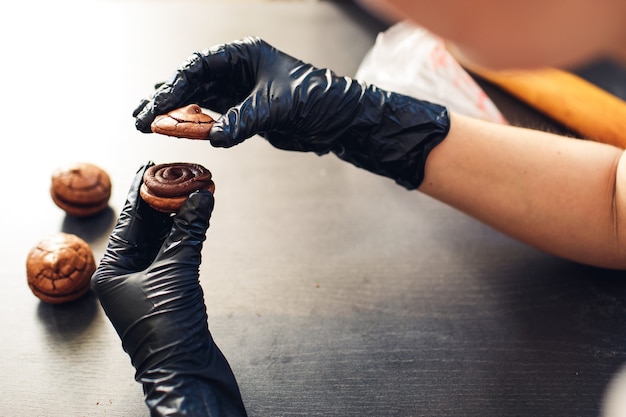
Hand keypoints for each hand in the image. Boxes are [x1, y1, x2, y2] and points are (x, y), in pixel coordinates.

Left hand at [91, 162, 246, 416]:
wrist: (185, 369)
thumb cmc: (168, 328)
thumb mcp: (177, 271)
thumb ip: (188, 231)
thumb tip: (200, 196)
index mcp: (112, 270)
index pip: (128, 220)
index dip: (141, 190)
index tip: (151, 166)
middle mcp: (126, 273)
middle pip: (145, 226)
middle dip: (163, 201)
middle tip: (180, 175)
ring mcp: (147, 282)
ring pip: (163, 239)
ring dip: (179, 216)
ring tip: (193, 191)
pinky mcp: (169, 290)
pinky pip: (176, 252)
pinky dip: (187, 234)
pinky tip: (198, 217)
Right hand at [133, 37, 449, 188]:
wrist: (341, 119)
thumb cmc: (319, 98)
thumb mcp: (281, 105)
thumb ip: (246, 119)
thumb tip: (215, 137)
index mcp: (244, 54)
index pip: (199, 65)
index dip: (175, 85)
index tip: (156, 104)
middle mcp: (237, 70)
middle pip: (191, 82)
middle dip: (165, 99)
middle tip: (139, 116)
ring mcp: (238, 92)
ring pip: (197, 101)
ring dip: (174, 113)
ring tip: (146, 123)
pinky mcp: (244, 114)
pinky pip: (211, 118)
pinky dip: (193, 126)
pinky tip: (174, 131)